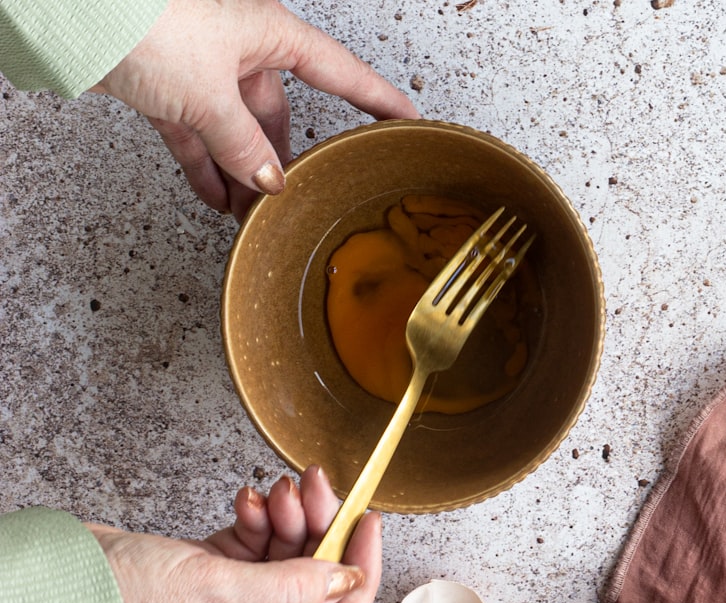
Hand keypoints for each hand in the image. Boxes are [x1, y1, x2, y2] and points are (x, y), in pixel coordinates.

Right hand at [89, 466, 381, 602]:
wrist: (58, 577)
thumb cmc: (118, 599)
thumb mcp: (214, 589)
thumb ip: (287, 584)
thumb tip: (346, 577)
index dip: (358, 575)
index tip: (367, 526)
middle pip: (313, 581)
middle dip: (321, 529)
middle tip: (317, 487)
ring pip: (288, 554)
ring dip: (290, 516)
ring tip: (281, 488)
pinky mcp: (214, 572)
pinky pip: (258, 542)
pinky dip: (260, 518)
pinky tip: (250, 501)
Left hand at [90, 0, 419, 218]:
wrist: (73, 13)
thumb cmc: (145, 23)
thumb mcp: (208, 96)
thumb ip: (243, 145)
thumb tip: (268, 180)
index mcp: (270, 34)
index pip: (340, 73)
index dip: (377, 99)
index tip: (406, 119)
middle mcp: (241, 48)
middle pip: (278, 113)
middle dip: (285, 159)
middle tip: (300, 196)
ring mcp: (202, 68)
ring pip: (236, 129)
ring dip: (242, 172)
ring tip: (252, 214)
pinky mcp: (165, 86)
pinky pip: (198, 134)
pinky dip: (206, 166)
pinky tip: (215, 196)